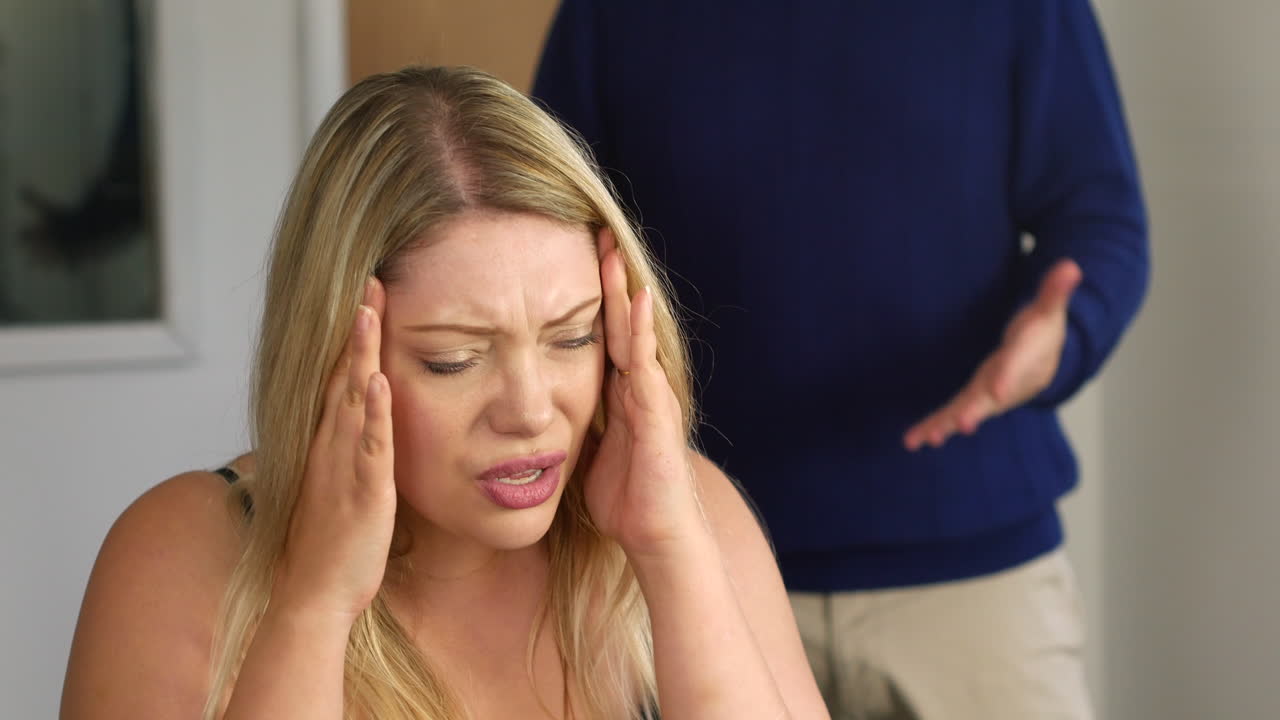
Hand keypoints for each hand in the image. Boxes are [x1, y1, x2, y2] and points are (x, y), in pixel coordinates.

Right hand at [272, 277, 396, 625]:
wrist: (314, 591)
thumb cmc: (331, 542)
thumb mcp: (339, 482)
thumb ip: (347, 449)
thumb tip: (359, 424)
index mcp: (330, 441)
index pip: (340, 376)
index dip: (352, 335)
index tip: (366, 294)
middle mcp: (332, 444)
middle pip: (344, 373)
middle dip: (357, 327)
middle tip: (370, 277)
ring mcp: (345, 465)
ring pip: (355, 399)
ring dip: (362, 354)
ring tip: (370, 308)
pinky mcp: (365, 491)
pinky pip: (371, 446)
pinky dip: (376, 413)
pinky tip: (381, 381)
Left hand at [583, 230, 705, 559]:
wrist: (657, 537)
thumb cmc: (624, 500)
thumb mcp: (586, 452)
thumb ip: (571, 425)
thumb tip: (535, 413)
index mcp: (619, 393)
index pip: (603, 333)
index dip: (589, 296)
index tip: (569, 257)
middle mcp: (638, 386)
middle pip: (621, 321)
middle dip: (608, 278)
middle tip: (593, 231)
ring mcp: (652, 395)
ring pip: (636, 332)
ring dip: (623, 291)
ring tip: (611, 251)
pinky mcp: (657, 412)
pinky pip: (646, 361)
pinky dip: (641, 329)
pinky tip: (634, 300)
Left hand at [903, 259, 1081, 450]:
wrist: (1044, 361)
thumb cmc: (1043, 333)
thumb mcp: (1049, 309)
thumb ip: (1055, 290)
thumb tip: (1070, 266)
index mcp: (1025, 360)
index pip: (1017, 367)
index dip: (1008, 378)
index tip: (999, 392)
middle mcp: (1006, 384)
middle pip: (989, 399)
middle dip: (975, 411)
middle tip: (962, 424)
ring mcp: (987, 395)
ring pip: (966, 412)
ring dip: (946, 425)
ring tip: (928, 438)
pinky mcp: (972, 399)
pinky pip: (951, 414)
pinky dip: (933, 427)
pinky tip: (912, 440)